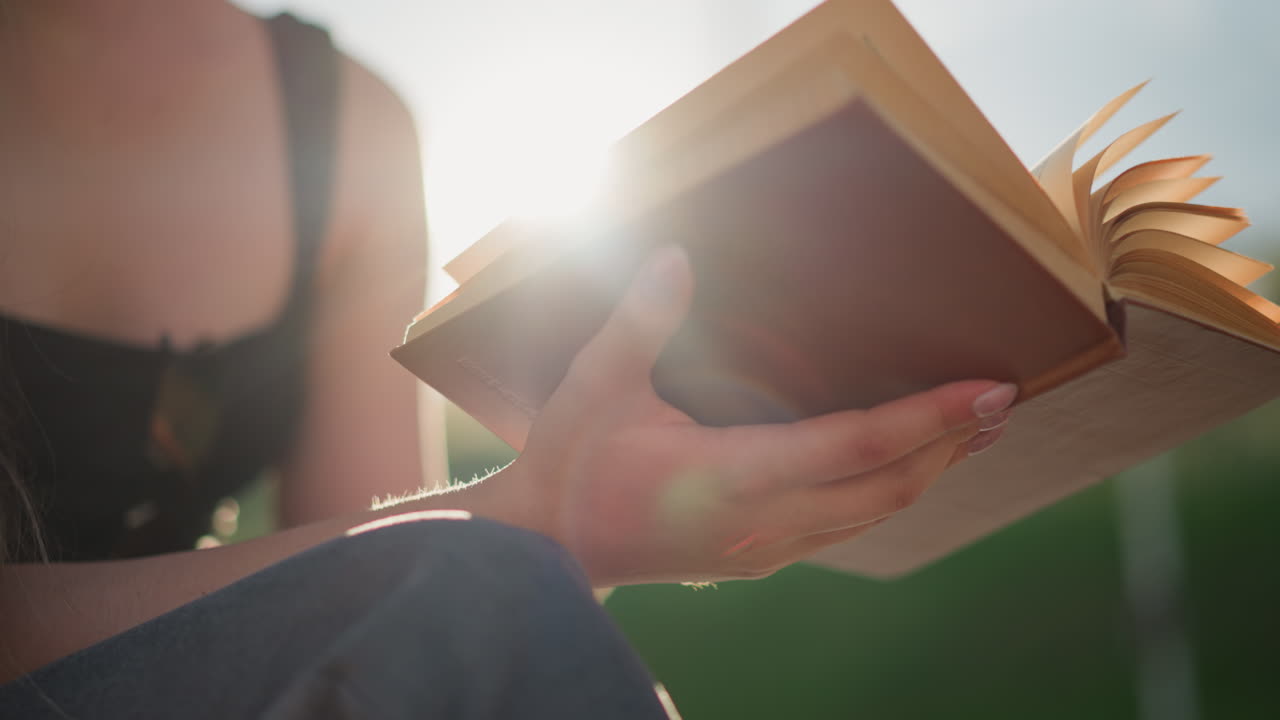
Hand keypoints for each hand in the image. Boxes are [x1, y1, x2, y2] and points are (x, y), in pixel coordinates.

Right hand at [503, 246, 1014, 586]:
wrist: (550, 548)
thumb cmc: (573, 465)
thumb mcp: (596, 386)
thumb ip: (640, 321)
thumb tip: (676, 256)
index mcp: (732, 476)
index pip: (856, 446)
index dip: (928, 418)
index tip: (988, 391)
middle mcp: (764, 522)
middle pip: (886, 488)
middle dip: (948, 446)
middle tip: (1001, 404)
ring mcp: (765, 549)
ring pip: (870, 514)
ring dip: (925, 472)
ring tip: (970, 434)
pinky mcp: (757, 558)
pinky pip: (842, 526)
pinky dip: (885, 492)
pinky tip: (897, 470)